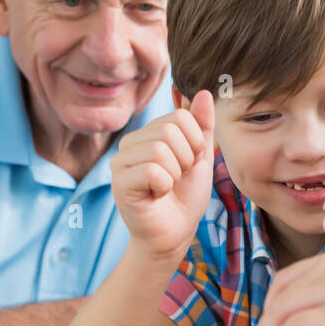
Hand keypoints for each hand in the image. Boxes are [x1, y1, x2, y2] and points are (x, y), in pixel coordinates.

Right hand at [110, 91, 215, 259]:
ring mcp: (120, 162)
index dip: (195, 142)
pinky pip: (152, 170)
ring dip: (175, 174)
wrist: (176, 232)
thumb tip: (204, 93)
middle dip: (186, 159)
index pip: (180, 116)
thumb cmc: (185, 196)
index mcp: (148, 133)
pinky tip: (156, 195)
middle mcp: (130, 143)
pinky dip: (164, 186)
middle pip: (169, 131)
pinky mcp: (119, 182)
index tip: (188, 163)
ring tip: (166, 187)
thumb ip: (203, 126)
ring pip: (160, 149)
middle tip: (177, 178)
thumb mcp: (201, 157)